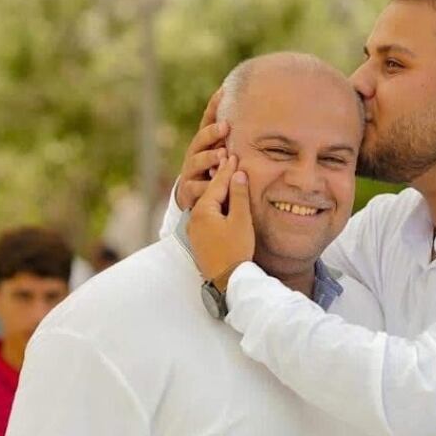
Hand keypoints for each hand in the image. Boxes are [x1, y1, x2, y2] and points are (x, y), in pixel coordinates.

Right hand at [175, 88, 230, 210]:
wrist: (193, 197)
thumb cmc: (214, 171)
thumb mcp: (225, 154)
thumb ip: (236, 138)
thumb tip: (259, 112)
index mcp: (204, 142)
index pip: (208, 120)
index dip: (214, 106)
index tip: (224, 93)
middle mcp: (195, 154)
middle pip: (201, 139)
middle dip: (212, 132)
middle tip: (225, 126)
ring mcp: (190, 171)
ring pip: (197, 162)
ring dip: (209, 158)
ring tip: (222, 155)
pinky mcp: (188, 191)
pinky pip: (196, 188)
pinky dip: (205, 187)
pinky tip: (215, 186)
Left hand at [187, 155, 254, 284]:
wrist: (226, 281)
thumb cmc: (235, 251)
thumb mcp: (240, 220)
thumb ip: (238, 195)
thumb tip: (238, 174)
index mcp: (202, 210)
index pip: (217, 183)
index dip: (228, 169)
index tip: (234, 154)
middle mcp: (194, 218)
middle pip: (210, 192)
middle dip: (221, 177)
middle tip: (229, 160)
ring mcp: (194, 230)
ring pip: (208, 205)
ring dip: (218, 193)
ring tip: (228, 180)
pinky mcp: (199, 240)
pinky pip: (207, 216)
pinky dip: (216, 207)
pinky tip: (224, 206)